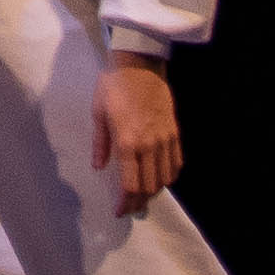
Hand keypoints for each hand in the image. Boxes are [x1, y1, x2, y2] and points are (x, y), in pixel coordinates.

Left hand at [92, 57, 180, 215]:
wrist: (140, 64)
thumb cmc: (113, 85)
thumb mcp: (98, 112)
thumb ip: (100, 143)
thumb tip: (99, 167)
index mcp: (128, 142)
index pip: (130, 184)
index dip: (125, 202)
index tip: (119, 211)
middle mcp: (149, 145)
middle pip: (149, 186)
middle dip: (139, 202)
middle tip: (130, 208)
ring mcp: (165, 139)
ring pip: (165, 178)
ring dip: (154, 191)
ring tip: (142, 196)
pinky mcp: (174, 133)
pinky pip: (176, 163)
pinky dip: (169, 176)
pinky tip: (160, 178)